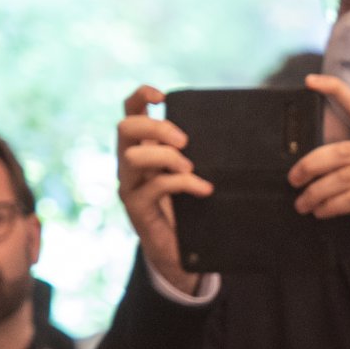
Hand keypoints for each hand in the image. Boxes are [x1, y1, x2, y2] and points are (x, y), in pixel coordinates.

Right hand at [118, 85, 210, 295]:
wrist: (180, 252)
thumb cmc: (188, 207)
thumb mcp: (191, 171)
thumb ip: (195, 151)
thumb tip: (224, 128)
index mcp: (142, 147)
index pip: (130, 111)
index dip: (141, 97)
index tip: (162, 96)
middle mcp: (129, 163)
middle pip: (125, 127)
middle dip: (157, 127)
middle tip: (185, 141)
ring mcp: (130, 185)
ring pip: (134, 156)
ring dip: (166, 156)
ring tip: (191, 168)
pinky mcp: (137, 208)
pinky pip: (154, 186)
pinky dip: (183, 183)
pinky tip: (203, 189)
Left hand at [290, 74, 349, 264]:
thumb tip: (311, 166)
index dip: (335, 91)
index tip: (309, 82)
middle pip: (343, 151)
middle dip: (311, 165)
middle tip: (293, 179)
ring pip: (345, 177)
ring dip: (317, 192)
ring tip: (303, 204)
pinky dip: (332, 206)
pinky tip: (322, 212)